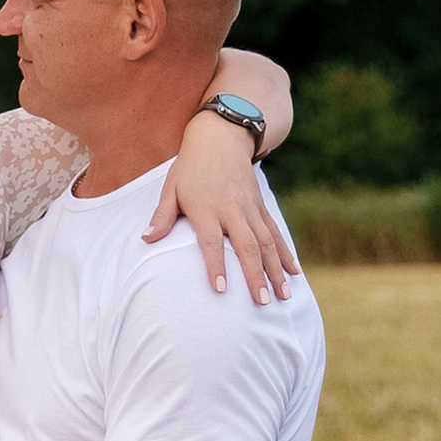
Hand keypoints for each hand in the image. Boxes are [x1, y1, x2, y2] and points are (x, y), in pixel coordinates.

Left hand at [146, 117, 301, 301]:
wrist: (221, 138)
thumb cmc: (190, 167)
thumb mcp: (171, 188)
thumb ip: (162, 216)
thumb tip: (146, 239)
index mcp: (206, 208)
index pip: (211, 242)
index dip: (216, 265)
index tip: (220, 289)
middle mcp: (232, 210)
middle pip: (246, 246)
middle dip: (255, 276)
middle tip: (261, 302)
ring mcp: (250, 209)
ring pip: (267, 243)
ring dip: (276, 271)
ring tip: (283, 296)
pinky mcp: (261, 207)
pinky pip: (276, 233)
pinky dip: (286, 253)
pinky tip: (294, 272)